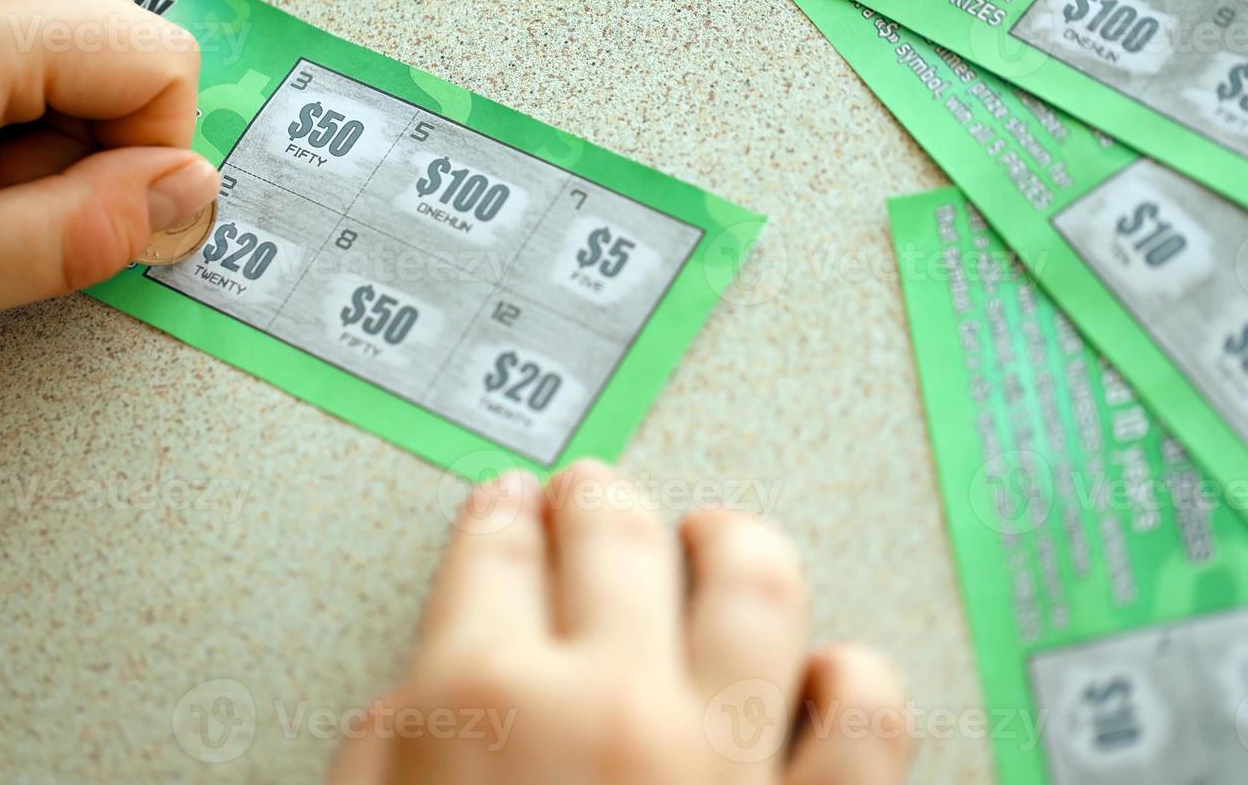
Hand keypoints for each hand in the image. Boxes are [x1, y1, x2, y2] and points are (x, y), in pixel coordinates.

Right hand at [332, 462, 911, 784]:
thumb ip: (383, 750)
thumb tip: (411, 699)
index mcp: (485, 701)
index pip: (491, 552)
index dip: (496, 517)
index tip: (506, 506)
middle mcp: (612, 707)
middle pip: (618, 539)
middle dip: (598, 499)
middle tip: (593, 490)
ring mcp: (725, 764)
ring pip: (756, 590)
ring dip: (732, 546)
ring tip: (717, 535)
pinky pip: (863, 723)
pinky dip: (852, 684)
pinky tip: (830, 669)